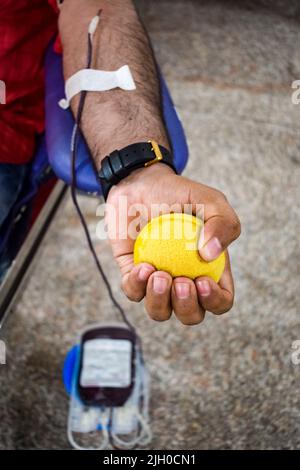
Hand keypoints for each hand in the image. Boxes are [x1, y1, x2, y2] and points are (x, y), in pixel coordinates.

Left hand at [106, 163, 240, 324]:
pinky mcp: (132, 274)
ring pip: (160, 312)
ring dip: (160, 301)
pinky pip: (133, 293)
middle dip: (186, 307)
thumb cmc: (178, 193)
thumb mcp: (210, 201)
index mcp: (209, 269)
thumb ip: (223, 224)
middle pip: (191, 315)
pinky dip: (137, 285)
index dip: (215, 301)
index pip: (220, 300)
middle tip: (180, 281)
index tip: (203, 281)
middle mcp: (184, 280)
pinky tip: (142, 266)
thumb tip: (210, 255)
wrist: (141, 183)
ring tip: (158, 274)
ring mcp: (157, 280)